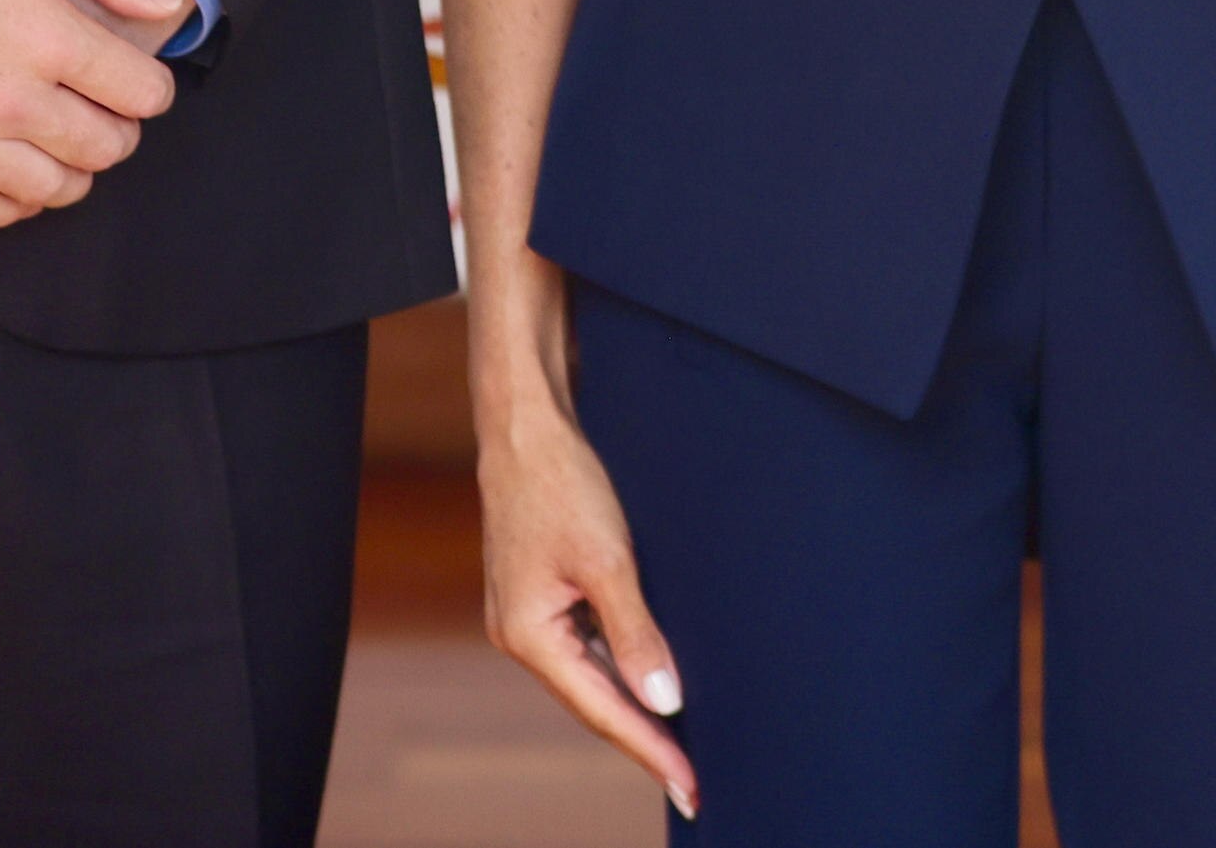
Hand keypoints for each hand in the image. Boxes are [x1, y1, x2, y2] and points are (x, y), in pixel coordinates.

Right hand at [0, 0, 184, 227]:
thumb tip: (168, 3)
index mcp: (49, 37)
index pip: (142, 94)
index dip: (150, 90)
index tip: (137, 85)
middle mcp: (11, 99)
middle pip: (103, 149)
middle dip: (116, 135)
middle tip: (104, 118)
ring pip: (48, 190)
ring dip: (68, 174)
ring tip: (62, 151)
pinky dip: (7, 202)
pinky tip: (8, 177)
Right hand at [477, 389, 693, 818]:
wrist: (526, 428)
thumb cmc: (562, 483)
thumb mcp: (609, 559)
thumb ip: (636, 634)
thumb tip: (665, 701)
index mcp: (528, 636)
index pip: (602, 710)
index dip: (650, 750)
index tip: (689, 787)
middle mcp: (522, 636)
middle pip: (594, 702)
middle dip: (645, 739)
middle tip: (693, 780)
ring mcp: (528, 617)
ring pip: (591, 676)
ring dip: (634, 707)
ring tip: (682, 744)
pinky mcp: (542, 596)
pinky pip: (587, 647)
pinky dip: (621, 668)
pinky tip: (653, 680)